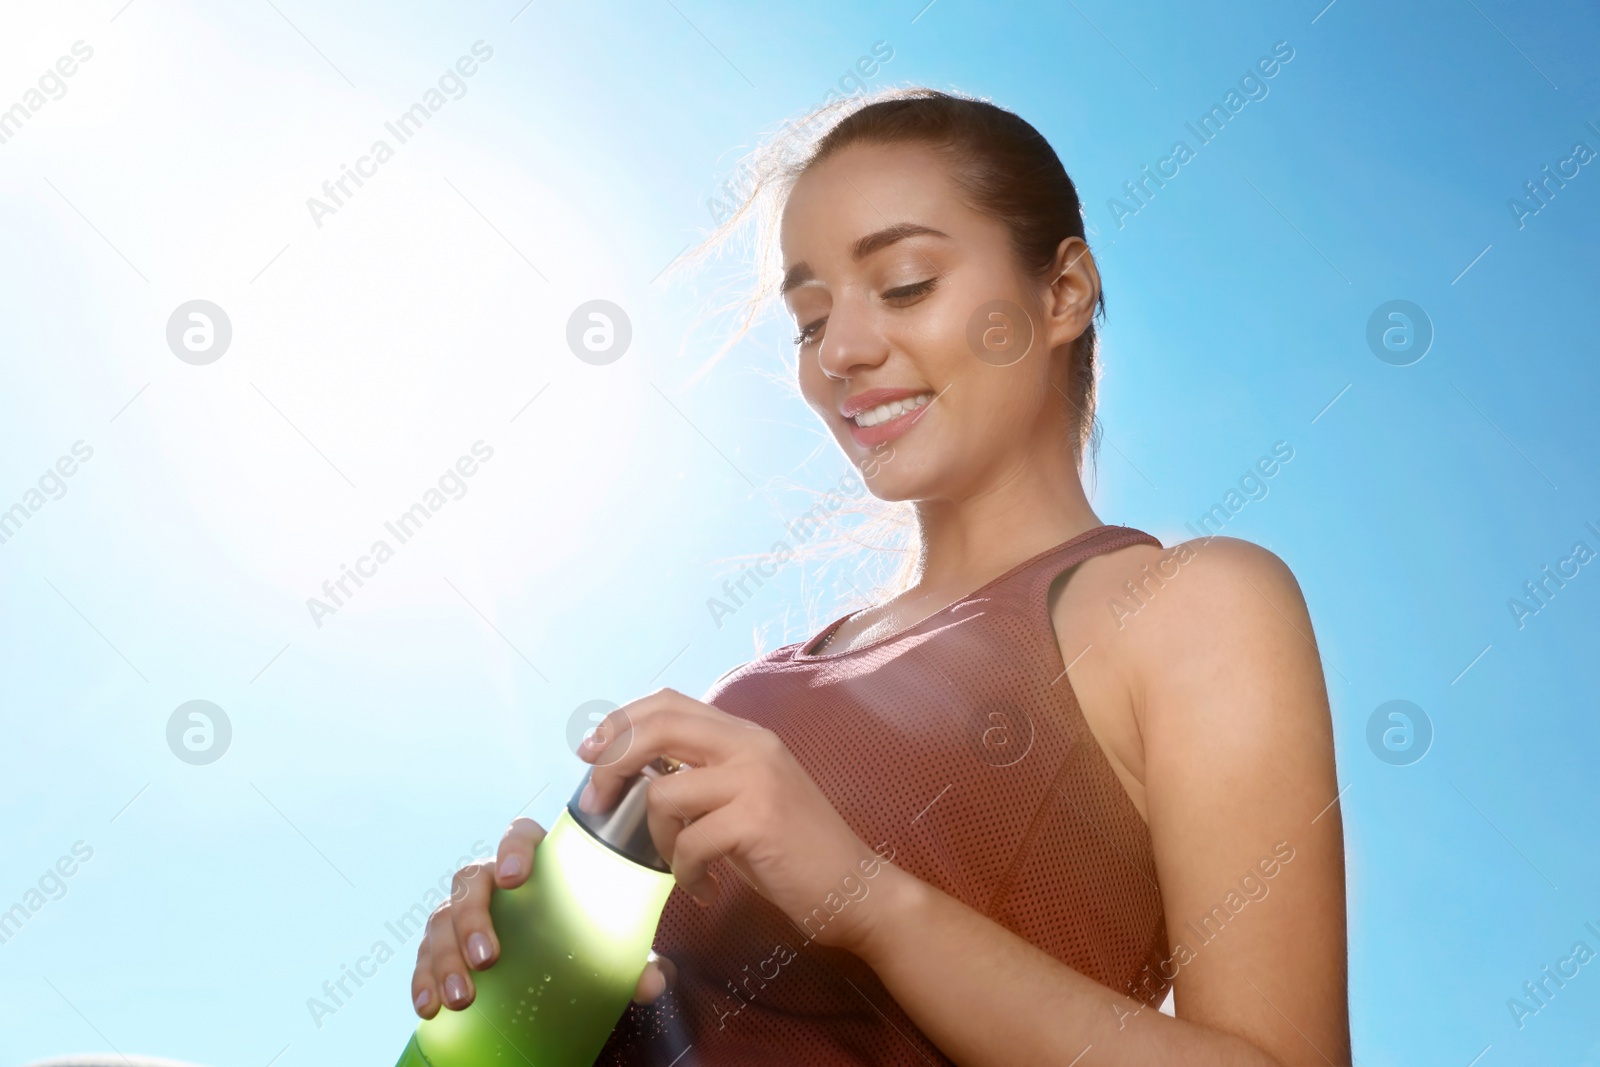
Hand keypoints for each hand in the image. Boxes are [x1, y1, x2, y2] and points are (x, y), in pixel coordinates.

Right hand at [410, 816, 676, 1018]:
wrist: (554, 963)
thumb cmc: (582, 938)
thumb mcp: (614, 949)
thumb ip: (636, 961)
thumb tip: (651, 982)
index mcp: (536, 864)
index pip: (519, 835)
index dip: (512, 848)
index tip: (514, 878)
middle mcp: (492, 881)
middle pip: (471, 882)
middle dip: (473, 920)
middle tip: (489, 960)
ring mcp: (463, 911)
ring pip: (442, 921)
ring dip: (445, 959)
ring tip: (462, 997)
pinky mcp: (443, 946)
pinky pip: (425, 957)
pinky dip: (422, 981)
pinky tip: (428, 1007)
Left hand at [580, 688, 896, 955]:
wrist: (854, 887)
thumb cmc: (793, 849)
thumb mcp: (746, 795)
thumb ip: (703, 773)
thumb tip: (636, 771)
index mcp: (745, 734)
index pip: (668, 702)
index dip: (620, 721)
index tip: (591, 753)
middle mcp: (750, 745)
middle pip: (656, 727)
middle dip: (612, 763)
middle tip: (599, 802)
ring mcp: (755, 779)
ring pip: (664, 792)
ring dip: (657, 840)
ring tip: (682, 865)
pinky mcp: (757, 819)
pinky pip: (688, 842)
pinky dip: (685, 873)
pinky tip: (704, 888)